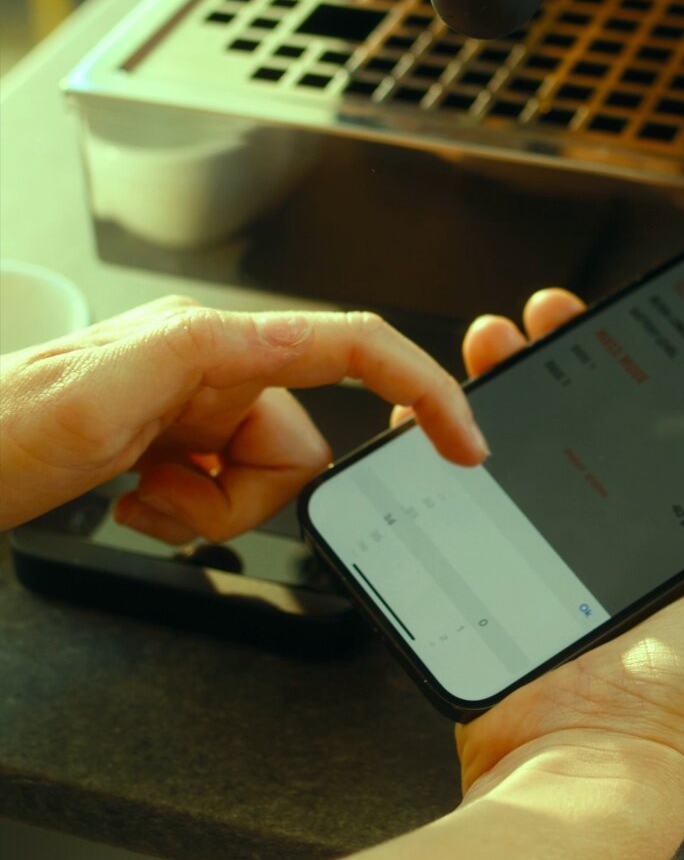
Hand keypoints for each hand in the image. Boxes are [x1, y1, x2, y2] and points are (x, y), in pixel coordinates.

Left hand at [0, 297, 487, 539]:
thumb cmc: (1, 427)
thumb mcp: (101, 394)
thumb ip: (199, 360)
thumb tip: (285, 346)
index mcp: (214, 343)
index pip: (349, 345)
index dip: (419, 386)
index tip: (460, 443)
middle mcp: (211, 368)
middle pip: (302, 444)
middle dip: (252, 496)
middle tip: (176, 499)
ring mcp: (192, 408)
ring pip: (266, 480)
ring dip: (214, 513)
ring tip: (145, 501)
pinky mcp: (172, 444)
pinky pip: (225, 494)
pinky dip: (191, 516)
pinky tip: (137, 501)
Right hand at [442, 291, 683, 810]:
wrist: (579, 764)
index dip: (671, 388)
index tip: (644, 332)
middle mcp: (638, 560)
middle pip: (605, 434)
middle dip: (581, 366)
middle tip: (555, 315)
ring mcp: (560, 565)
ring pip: (536, 448)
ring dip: (516, 383)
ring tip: (498, 340)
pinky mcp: (498, 575)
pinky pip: (475, 494)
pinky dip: (454, 443)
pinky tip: (447, 400)